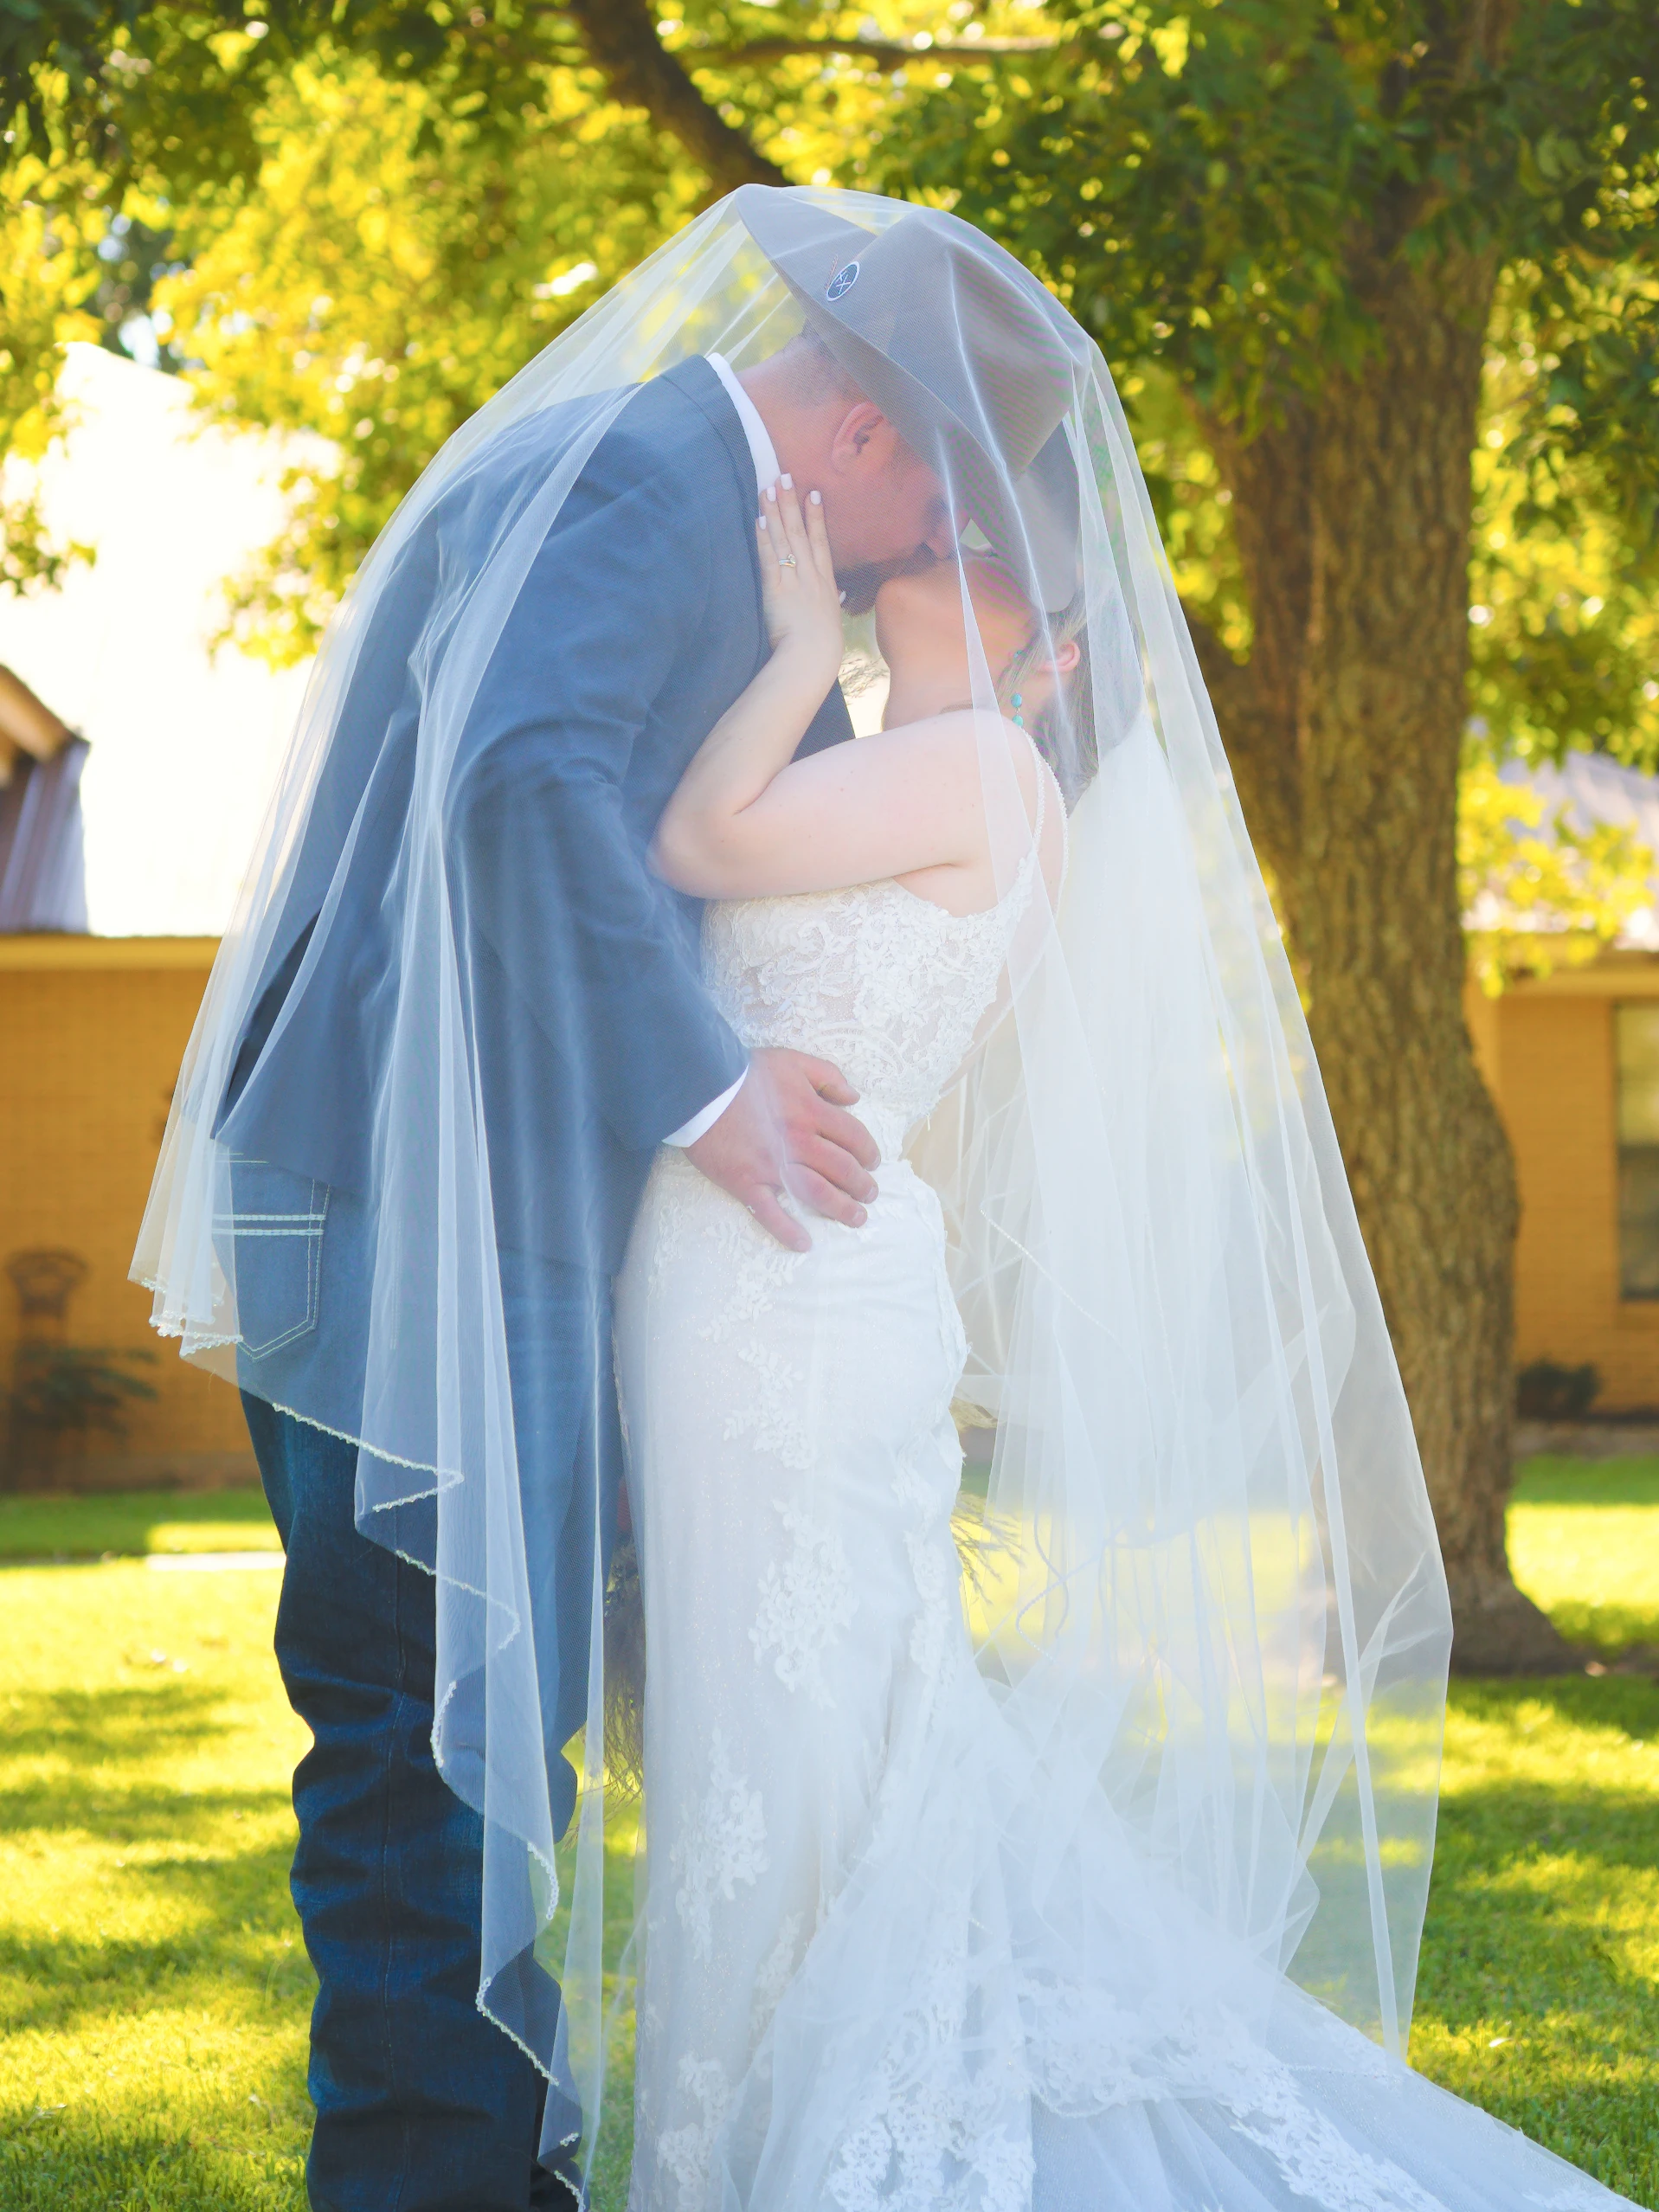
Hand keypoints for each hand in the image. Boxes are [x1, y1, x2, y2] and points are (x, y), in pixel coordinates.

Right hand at [686, 1047, 880, 1251]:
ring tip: (856, 1218)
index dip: (869, 1152)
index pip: (854, 1138)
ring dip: (841, 1209)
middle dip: (862, 1185)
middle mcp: (798, 1142)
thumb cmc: (746, 1073)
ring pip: (817, 1194)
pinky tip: (805, 1244)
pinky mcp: (746, 1183)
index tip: (873, 1162)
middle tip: (869, 1195)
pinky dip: (788, 1232)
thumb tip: (854, 1099)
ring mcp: (772, 1166)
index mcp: (812, 1112)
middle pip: (842, 1170)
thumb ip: (829, 1076)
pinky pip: (770, 1214)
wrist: (699, 1087)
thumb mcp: (793, 1060)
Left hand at [757, 477, 843, 693]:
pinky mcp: (775, 589)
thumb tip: (836, 594)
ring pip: (784, 539)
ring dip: (775, 512)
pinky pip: (769, 558)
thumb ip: (831, 603)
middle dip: (791, 502)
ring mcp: (793, 580)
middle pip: (800, 532)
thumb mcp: (832, 620)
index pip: (821, 542)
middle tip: (784, 477)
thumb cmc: (823, 646)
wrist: (812, 656)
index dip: (816, 517)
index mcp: (825, 582)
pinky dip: (764, 538)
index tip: (813, 493)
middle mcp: (810, 575)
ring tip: (768, 489)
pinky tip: (759, 519)